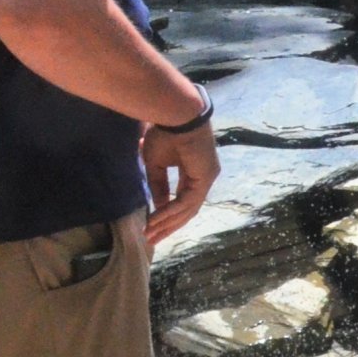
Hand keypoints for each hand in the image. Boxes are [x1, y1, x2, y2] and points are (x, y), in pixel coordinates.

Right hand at [140, 120, 218, 244]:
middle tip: (152, 239)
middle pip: (188, 210)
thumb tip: (158, 207)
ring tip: (150, 233)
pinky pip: (186, 201)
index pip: (183, 201)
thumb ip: (158, 186)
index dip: (167, 216)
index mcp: (195, 174)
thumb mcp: (156, 165)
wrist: (176, 116)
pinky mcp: (205, 177)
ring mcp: (207, 178)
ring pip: (188, 209)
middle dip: (169, 226)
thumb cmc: (165, 134)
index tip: (150, 227)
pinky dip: (170, 211)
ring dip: (167, 222)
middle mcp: (204, 178)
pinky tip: (155, 219)